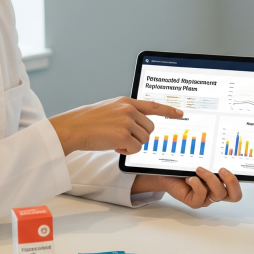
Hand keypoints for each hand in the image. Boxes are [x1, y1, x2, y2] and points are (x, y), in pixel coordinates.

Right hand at [49, 97, 181, 154]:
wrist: (73, 128)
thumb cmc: (88, 122)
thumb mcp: (110, 109)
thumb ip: (126, 112)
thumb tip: (140, 123)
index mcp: (126, 102)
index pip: (153, 105)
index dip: (168, 111)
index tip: (180, 113)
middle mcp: (129, 110)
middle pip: (149, 128)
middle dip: (139, 136)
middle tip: (123, 138)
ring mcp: (127, 122)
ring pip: (144, 140)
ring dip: (132, 145)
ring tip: (114, 140)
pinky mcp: (123, 135)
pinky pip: (135, 149)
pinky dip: (126, 151)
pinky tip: (114, 146)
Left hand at [131, 167, 242, 208]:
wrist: (166, 174)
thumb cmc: (184, 166)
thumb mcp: (201, 160)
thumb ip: (212, 158)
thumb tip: (218, 144)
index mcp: (221, 183)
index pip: (237, 188)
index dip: (239, 180)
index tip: (230, 164)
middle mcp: (216, 192)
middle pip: (235, 196)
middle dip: (231, 182)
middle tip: (221, 169)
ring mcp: (206, 198)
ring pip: (218, 193)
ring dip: (210, 178)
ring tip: (199, 169)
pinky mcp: (195, 202)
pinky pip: (201, 195)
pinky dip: (197, 184)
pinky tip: (189, 177)